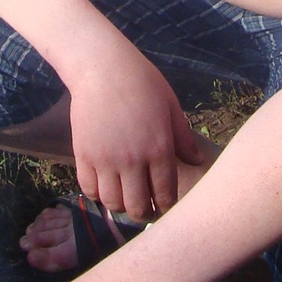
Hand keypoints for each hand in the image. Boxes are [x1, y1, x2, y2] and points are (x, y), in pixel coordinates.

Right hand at [68, 43, 203, 223]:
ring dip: (120, 206)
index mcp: (159, 149)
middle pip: (137, 207)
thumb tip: (196, 161)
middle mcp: (133, 160)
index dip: (166, 205)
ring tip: (125, 199)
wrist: (102, 68)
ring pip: (112, 203)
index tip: (165, 205)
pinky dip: (97, 194)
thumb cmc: (142, 82)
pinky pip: (88, 189)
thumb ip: (182, 138)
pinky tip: (105, 186)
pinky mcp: (84, 156)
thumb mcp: (170, 106)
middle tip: (145, 208)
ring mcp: (105, 160)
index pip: (165, 194)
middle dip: (144, 212)